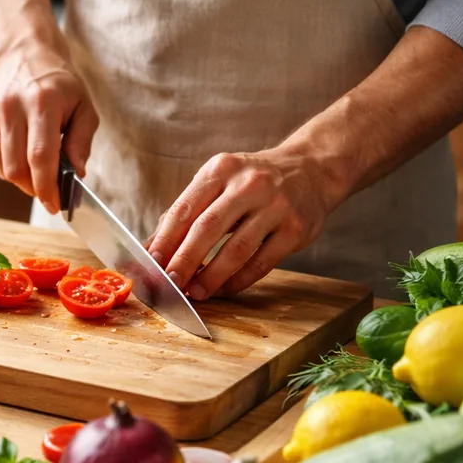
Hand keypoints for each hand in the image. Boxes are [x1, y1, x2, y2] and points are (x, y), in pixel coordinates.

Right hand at [0, 42, 98, 212]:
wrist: (24, 55)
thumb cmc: (58, 85)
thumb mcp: (84, 107)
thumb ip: (82, 142)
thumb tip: (76, 174)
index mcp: (41, 101)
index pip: (39, 156)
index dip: (46, 186)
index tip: (54, 204)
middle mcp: (10, 106)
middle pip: (15, 169)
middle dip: (33, 187)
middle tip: (47, 186)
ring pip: (2, 168)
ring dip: (21, 174)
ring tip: (33, 156)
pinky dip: (6, 162)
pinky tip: (18, 145)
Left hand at [145, 148, 338, 298]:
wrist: (312, 169)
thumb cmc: (252, 181)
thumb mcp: (218, 182)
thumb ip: (185, 213)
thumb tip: (150, 248)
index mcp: (220, 170)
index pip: (185, 208)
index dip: (165, 240)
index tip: (150, 264)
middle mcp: (248, 184)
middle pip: (207, 228)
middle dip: (184, 261)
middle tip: (169, 284)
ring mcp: (275, 206)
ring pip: (236, 249)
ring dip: (212, 276)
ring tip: (195, 293)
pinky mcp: (296, 229)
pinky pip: (262, 262)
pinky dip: (239, 280)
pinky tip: (223, 289)